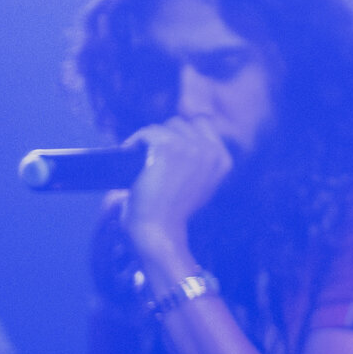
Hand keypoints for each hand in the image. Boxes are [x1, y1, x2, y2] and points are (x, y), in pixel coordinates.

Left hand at [123, 117, 233, 262]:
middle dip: (165, 136)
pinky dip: (134, 141)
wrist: (160, 230)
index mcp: (223, 160)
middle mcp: (212, 150)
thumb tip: (184, 138)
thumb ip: (200, 161)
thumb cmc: (173, 213)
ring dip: (149, 139)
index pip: (203, 125)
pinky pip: (147, 131)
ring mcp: (192, 146)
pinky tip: (129, 154)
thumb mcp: (201, 185)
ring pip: (164, 126)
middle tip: (150, 157)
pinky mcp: (169, 145)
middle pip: (182, 123)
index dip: (182, 134)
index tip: (166, 150)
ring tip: (140, 158)